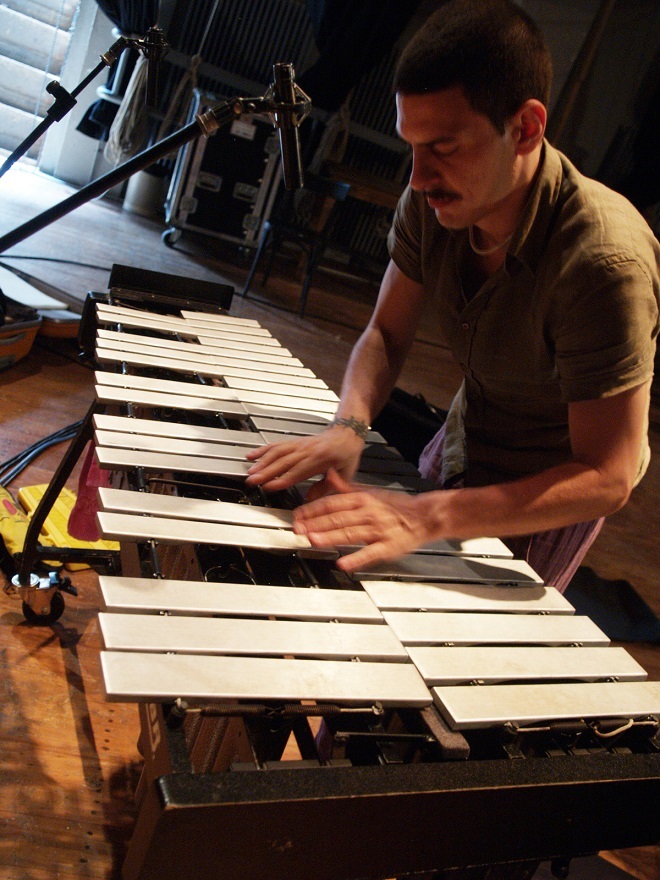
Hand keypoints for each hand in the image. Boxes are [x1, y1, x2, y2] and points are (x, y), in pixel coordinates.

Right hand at [245, 426, 364, 495]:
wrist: (346, 433)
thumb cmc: (347, 454)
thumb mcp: (345, 473)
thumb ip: (327, 486)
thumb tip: (310, 498)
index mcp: (320, 459)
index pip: (297, 471)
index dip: (282, 479)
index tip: (269, 486)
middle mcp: (307, 450)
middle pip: (282, 462)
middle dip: (265, 472)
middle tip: (251, 481)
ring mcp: (299, 444)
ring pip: (276, 452)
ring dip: (261, 462)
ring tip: (249, 471)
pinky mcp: (294, 442)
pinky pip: (276, 445)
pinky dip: (262, 450)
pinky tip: (251, 455)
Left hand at [292, 469, 436, 571]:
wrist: (425, 516)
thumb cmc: (396, 506)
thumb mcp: (369, 491)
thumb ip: (346, 487)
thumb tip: (329, 473)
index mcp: (362, 499)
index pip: (332, 503)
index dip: (313, 510)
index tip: (298, 515)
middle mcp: (368, 513)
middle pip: (338, 518)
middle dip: (315, 524)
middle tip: (297, 530)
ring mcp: (378, 530)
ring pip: (350, 533)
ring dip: (331, 537)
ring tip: (313, 541)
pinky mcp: (388, 546)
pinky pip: (371, 553)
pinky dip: (357, 558)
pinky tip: (343, 564)